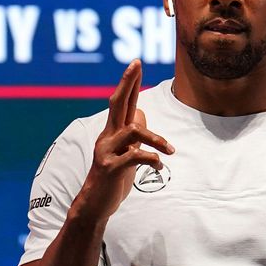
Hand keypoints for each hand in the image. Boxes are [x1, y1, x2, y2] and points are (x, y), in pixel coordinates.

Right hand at [71, 60, 173, 223]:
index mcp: (113, 131)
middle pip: (117, 103)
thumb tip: (141, 113)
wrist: (96, 203)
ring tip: (170, 151)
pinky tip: (159, 166)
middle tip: (137, 64)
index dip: (129, 83)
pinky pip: (135, 156)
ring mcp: (107, 151)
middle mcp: (107, 136)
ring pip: (133, 131)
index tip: (137, 62)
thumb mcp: (127, 151)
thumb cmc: (115, 176)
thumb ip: (133, 133)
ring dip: (156, 138)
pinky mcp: (110, 167)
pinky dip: (152, 159)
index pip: (122, 102)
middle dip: (127, 83)